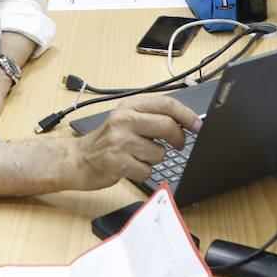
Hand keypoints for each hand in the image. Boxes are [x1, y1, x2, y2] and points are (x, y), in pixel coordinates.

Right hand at [72, 96, 201, 189]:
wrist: (78, 158)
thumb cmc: (106, 140)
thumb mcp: (125, 118)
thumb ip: (150, 116)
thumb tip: (185, 121)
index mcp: (129, 106)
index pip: (166, 104)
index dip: (187, 115)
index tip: (198, 125)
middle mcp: (124, 120)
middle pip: (168, 126)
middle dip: (178, 139)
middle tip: (178, 144)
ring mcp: (120, 141)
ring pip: (159, 153)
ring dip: (155, 159)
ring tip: (139, 156)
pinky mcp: (117, 162)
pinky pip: (146, 171)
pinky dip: (142, 172)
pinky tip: (130, 166)